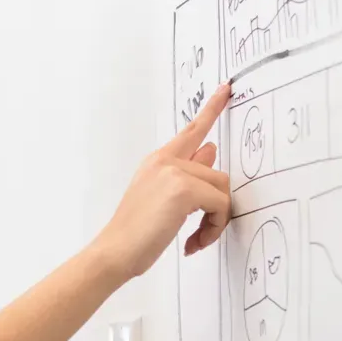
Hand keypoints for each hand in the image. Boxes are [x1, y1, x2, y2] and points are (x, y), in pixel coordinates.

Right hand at [94, 81, 232, 279]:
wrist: (114, 251)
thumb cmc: (135, 233)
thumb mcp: (162, 198)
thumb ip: (188, 174)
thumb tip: (211, 152)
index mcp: (158, 161)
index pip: (192, 130)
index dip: (212, 109)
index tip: (227, 89)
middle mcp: (165, 160)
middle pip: (218, 174)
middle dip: (217, 208)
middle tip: (203, 233)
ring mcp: (174, 171)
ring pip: (222, 190)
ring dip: (216, 221)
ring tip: (196, 239)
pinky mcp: (183, 189)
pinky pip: (220, 205)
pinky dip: (214, 228)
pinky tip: (193, 242)